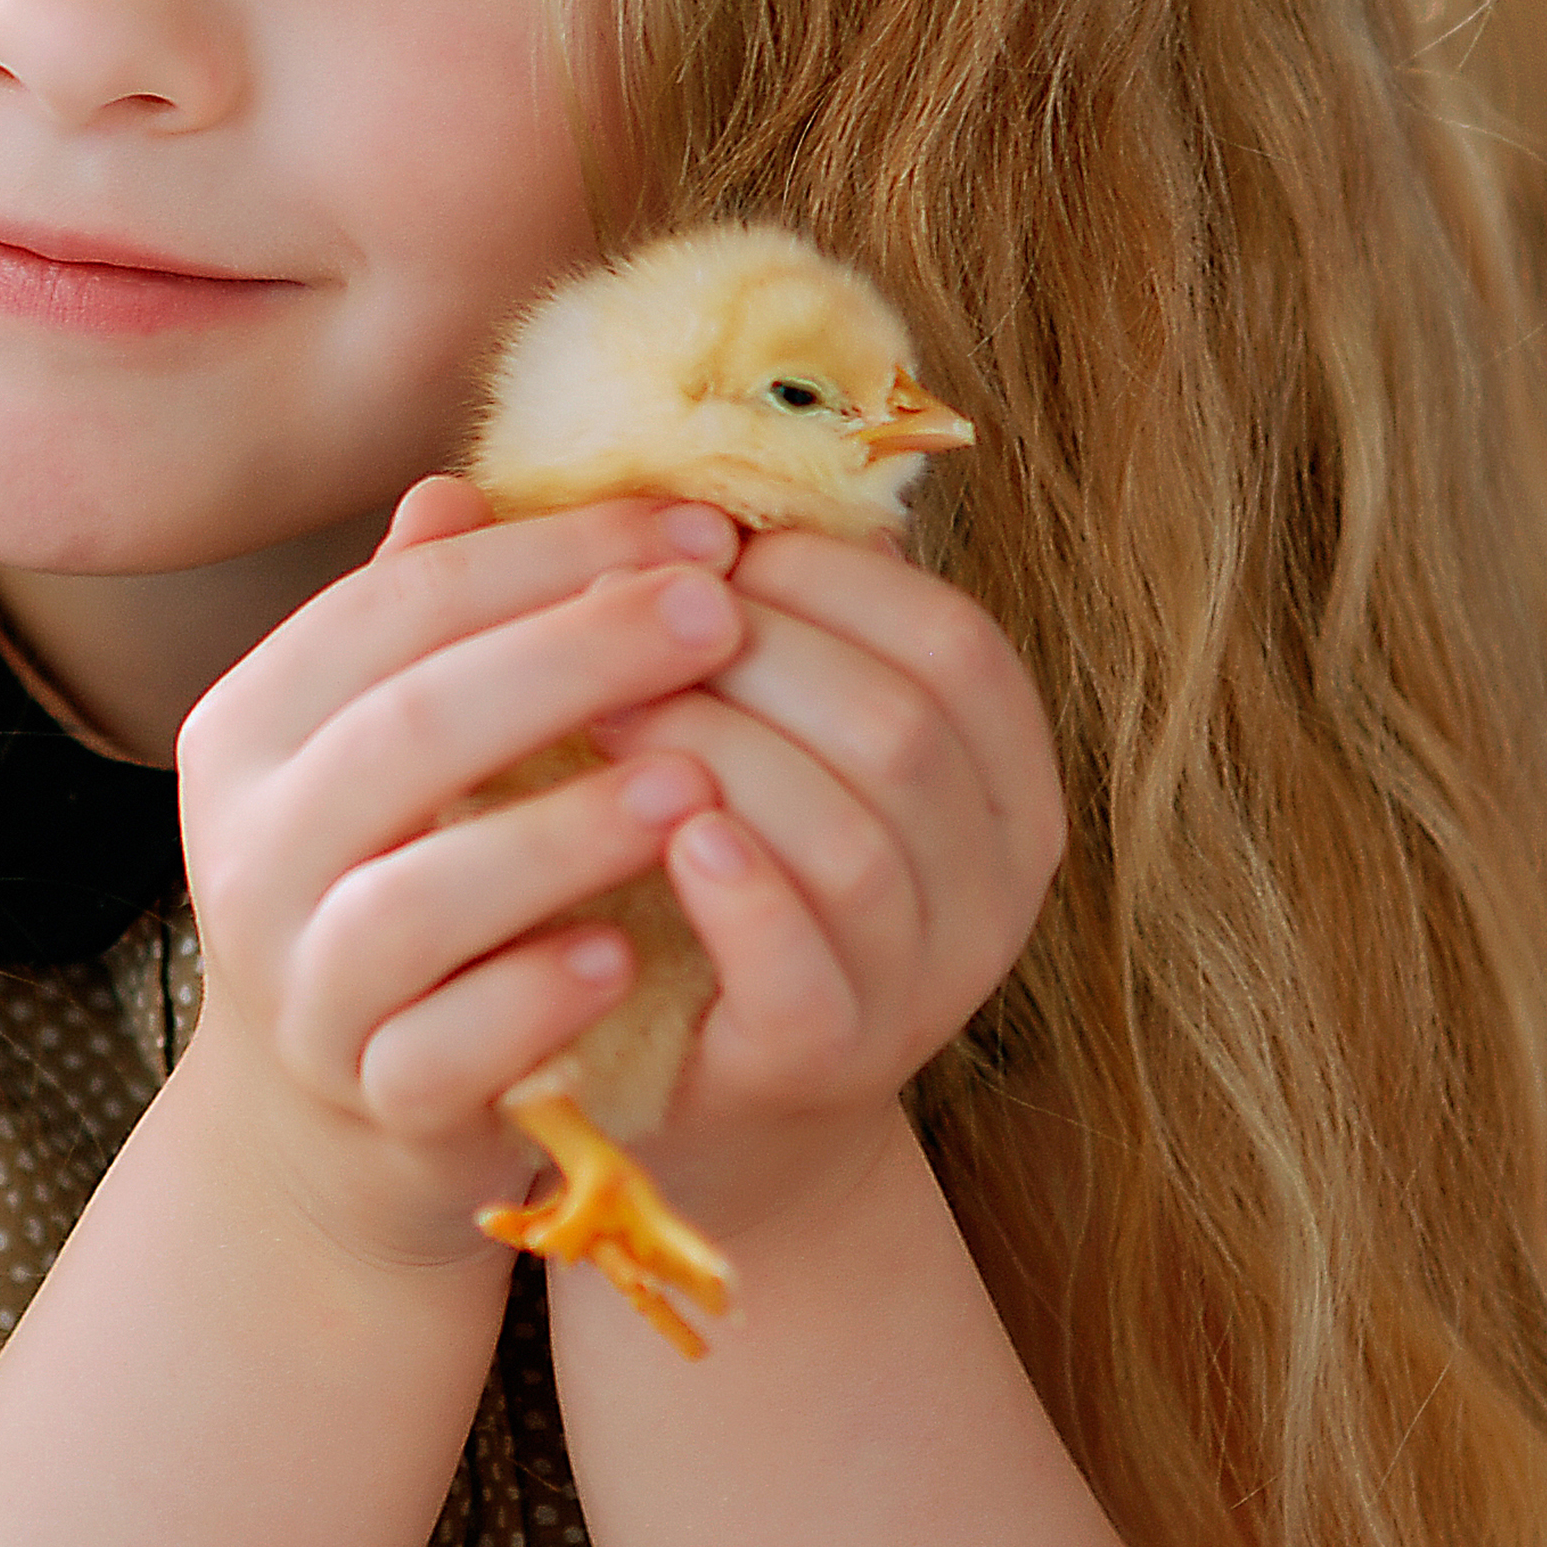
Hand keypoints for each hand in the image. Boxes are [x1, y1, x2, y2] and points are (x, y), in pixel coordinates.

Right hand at [167, 479, 742, 1273]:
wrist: (332, 1117)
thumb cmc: (392, 878)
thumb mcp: (384, 744)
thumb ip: (421, 626)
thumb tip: (465, 487)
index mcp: (250, 728)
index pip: (395, 608)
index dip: (549, 556)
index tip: (699, 529)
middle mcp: (249, 849)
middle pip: (408, 726)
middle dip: (575, 657)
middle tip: (719, 614)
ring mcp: (300, 984)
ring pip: (414, 898)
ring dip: (561, 833)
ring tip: (693, 783)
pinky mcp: (366, 1097)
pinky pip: (442, 1047)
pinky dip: (532, 1000)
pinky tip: (623, 954)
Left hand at [588, 527, 1063, 1243]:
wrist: (679, 1075)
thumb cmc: (694, 857)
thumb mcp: (729, 723)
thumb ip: (694, 610)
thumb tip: (545, 471)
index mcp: (1001, 775)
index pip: (953, 641)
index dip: (822, 580)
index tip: (692, 550)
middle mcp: (996, 880)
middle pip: (901, 725)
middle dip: (749, 657)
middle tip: (610, 622)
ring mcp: (926, 983)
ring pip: (856, 835)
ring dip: (721, 753)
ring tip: (603, 714)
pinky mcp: (833, 1061)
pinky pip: (809, 965)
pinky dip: (741, 888)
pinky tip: (666, 832)